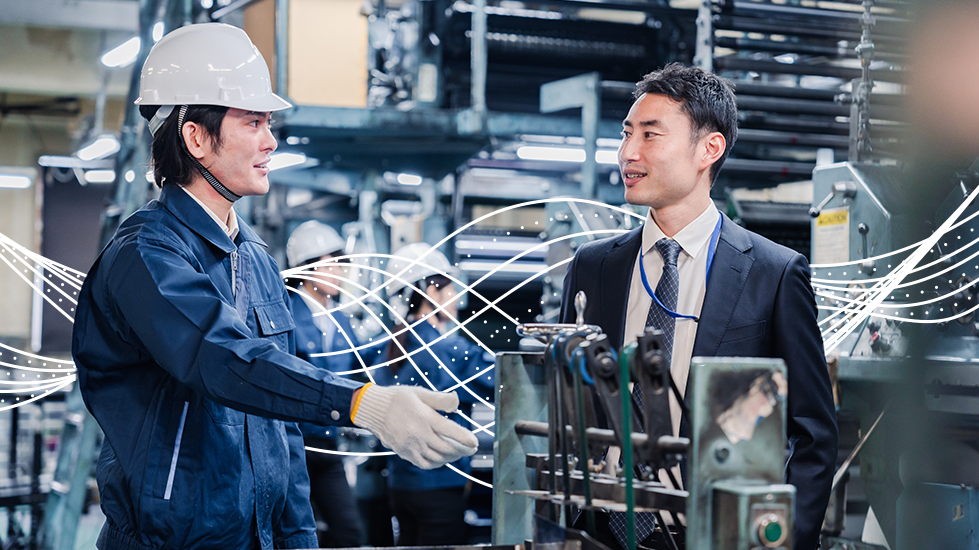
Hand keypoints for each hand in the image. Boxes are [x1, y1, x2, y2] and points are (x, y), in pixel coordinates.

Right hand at [352, 384, 477, 468]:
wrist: (373, 410)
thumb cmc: (398, 399)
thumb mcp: (420, 393)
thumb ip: (440, 399)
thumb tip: (457, 402)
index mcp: (424, 417)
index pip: (450, 430)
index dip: (465, 438)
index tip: (475, 442)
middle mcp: (419, 434)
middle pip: (446, 448)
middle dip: (462, 450)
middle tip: (471, 449)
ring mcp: (411, 445)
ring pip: (437, 458)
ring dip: (451, 457)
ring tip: (459, 453)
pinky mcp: (404, 453)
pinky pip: (424, 463)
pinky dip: (437, 463)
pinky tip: (442, 458)